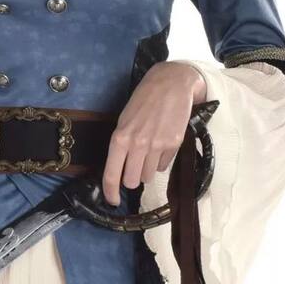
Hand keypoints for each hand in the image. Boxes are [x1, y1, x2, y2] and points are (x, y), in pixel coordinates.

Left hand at [102, 61, 206, 205]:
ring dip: (147, 169)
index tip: (113, 201)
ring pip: (148, 176)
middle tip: (135, 168)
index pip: (112, 174)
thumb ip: (121, 145)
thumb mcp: (125, 120)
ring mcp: (157, 145)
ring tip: (150, 150)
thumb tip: (119, 170)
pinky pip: (163, 165)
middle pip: (132, 181)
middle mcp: (138, 144)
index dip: (111, 192)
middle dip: (132, 178)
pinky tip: (162, 142)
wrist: (172, 83)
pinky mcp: (173, 145)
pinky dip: (161, 160)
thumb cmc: (145, 100)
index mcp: (120, 137)